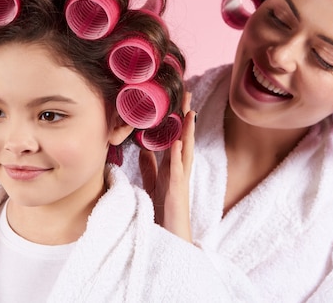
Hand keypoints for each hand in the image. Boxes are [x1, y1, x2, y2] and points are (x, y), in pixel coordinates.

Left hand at [140, 92, 195, 241]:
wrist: (169, 237)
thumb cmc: (163, 211)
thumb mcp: (153, 183)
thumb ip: (150, 166)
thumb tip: (143, 149)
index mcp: (172, 167)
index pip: (174, 137)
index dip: (175, 120)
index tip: (174, 100)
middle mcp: (179, 170)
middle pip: (183, 138)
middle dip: (185, 118)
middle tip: (186, 94)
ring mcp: (180, 180)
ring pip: (185, 151)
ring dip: (187, 132)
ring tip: (188, 112)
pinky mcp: (176, 192)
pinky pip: (176, 172)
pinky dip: (176, 157)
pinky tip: (175, 143)